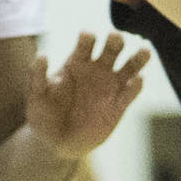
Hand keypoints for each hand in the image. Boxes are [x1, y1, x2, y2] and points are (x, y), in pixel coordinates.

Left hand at [24, 31, 151, 157]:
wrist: (55, 144)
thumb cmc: (43, 115)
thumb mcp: (36, 97)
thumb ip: (37, 77)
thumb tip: (41, 55)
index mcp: (77, 62)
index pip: (86, 42)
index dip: (88, 37)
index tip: (87, 37)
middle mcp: (97, 69)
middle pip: (111, 47)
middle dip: (115, 40)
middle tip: (115, 38)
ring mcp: (109, 87)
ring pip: (129, 66)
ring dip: (138, 57)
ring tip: (145, 51)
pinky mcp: (118, 106)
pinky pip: (131, 92)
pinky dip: (136, 85)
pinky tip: (137, 80)